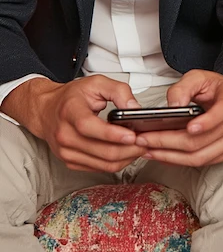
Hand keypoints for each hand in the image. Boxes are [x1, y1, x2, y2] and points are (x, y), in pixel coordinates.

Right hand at [1, 76, 146, 172]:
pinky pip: (99, 168)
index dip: (113, 134)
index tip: (133, 135)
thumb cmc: (72, 96)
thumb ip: (118, 91)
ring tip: (139, 147)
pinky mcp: (71, 162)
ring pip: (104, 164)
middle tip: (145, 141)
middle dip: (129, 149)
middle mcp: (65, 135)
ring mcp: (66, 152)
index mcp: (70, 112)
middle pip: (102, 151)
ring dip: (126, 158)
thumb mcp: (96, 82)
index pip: (90, 127)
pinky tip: (126, 152)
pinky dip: (117, 163)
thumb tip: (134, 107)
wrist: (47, 111)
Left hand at [134, 70, 222, 166]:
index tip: (189, 127)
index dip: (206, 122)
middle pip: (201, 141)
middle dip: (169, 143)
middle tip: (146, 139)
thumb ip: (184, 87)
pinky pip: (201, 163)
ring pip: (199, 157)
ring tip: (149, 149)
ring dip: (170, 156)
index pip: (222, 112)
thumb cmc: (216, 88)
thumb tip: (174, 105)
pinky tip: (163, 154)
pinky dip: (178, 161)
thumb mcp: (198, 77)